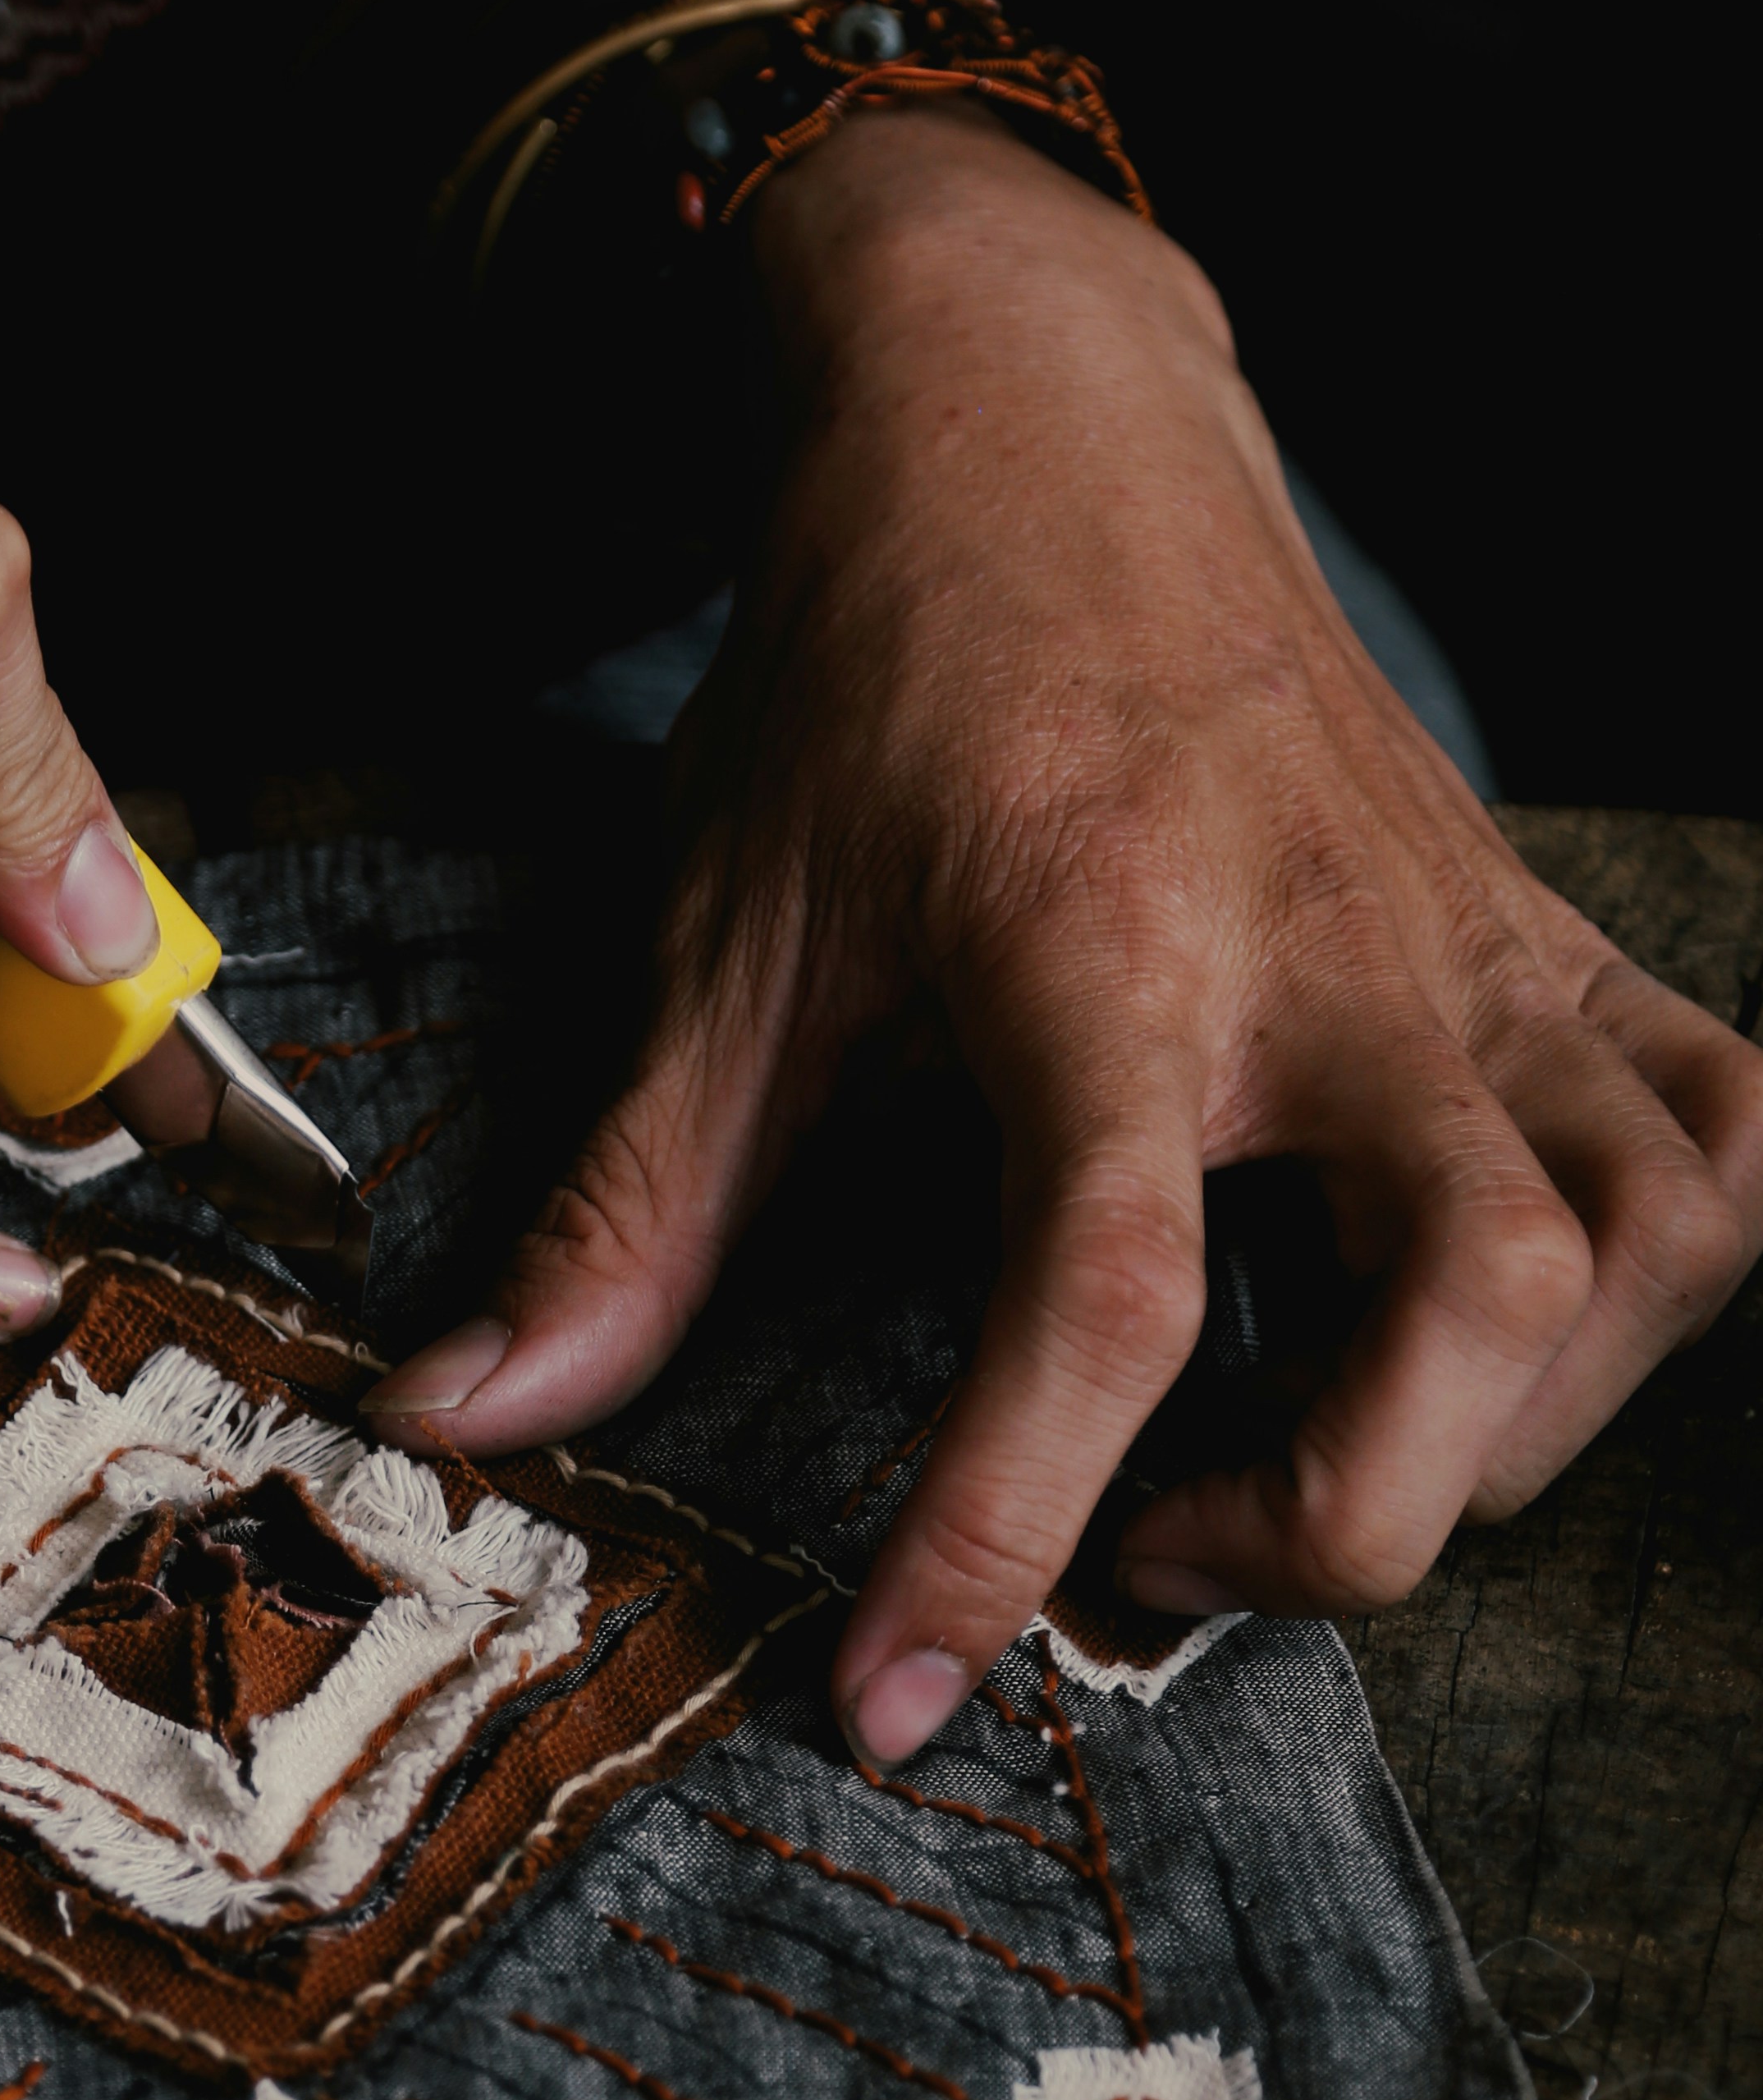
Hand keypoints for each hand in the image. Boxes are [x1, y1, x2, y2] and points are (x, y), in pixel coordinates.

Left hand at [365, 108, 1762, 1761]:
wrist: (1031, 407)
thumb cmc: (874, 662)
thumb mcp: (727, 936)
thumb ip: (623, 1204)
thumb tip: (463, 1413)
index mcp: (1102, 953)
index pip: (1105, 1302)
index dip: (1002, 1536)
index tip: (897, 1693)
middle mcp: (1330, 955)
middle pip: (1473, 1305)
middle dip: (1340, 1523)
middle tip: (1158, 1556)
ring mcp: (1469, 940)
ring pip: (1641, 1239)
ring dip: (1508, 1428)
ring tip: (1314, 1454)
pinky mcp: (1544, 927)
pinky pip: (1726, 1127)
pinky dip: (1664, 1269)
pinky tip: (1508, 1327)